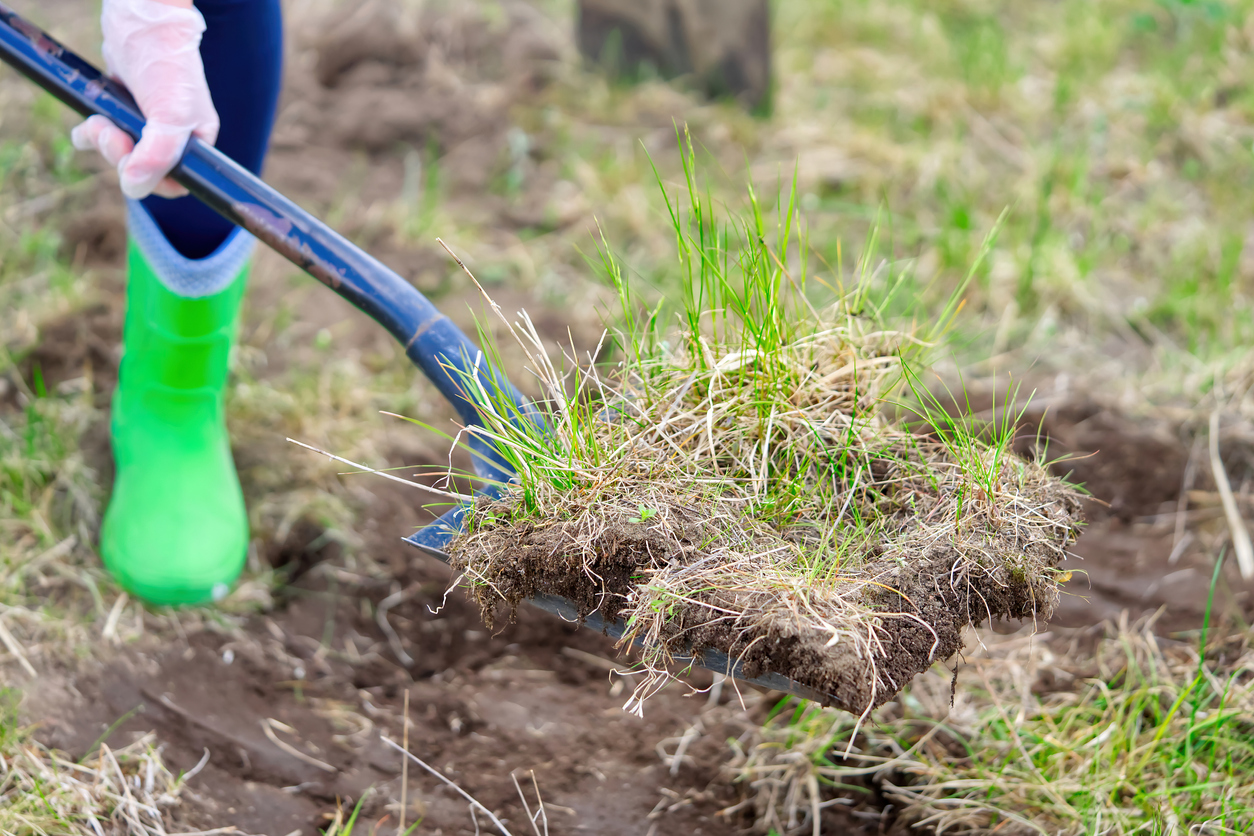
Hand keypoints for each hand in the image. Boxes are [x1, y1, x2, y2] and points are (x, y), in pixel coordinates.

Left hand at [71, 0, 217, 198]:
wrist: (143, 21)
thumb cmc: (168, 66)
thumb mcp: (172, 116)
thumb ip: (157, 156)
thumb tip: (133, 188)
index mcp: (195, 144)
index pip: (175, 183)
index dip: (150, 179)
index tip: (132, 159)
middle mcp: (173, 138)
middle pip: (143, 171)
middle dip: (120, 156)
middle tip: (109, 132)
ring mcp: (147, 125)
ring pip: (121, 155)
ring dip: (103, 143)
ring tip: (97, 123)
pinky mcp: (123, 110)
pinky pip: (104, 135)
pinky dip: (90, 135)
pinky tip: (87, 128)